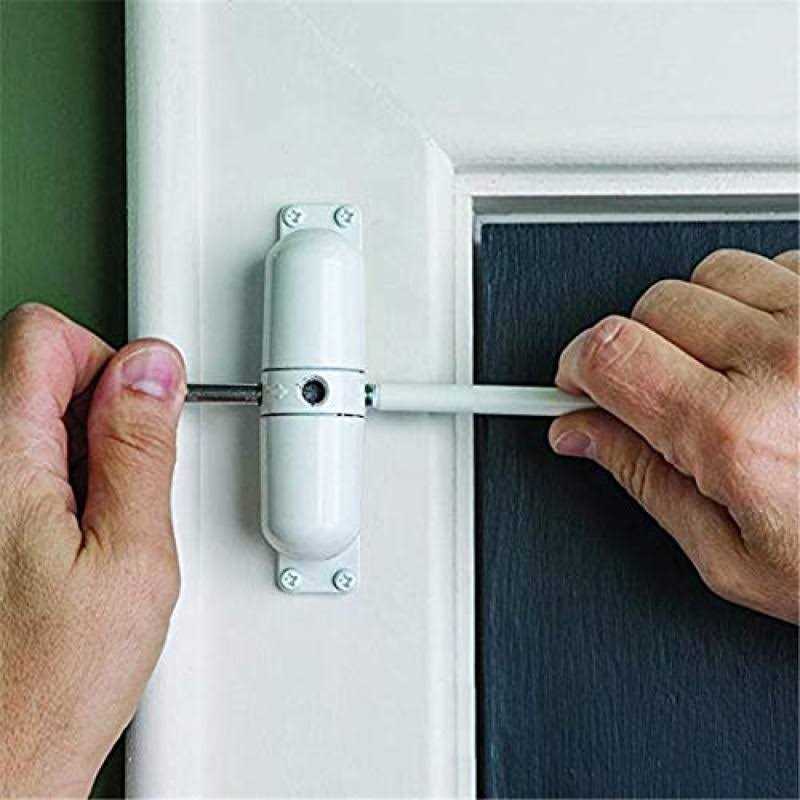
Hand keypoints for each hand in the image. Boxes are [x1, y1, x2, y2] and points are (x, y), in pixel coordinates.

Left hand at [0, 304, 185, 795]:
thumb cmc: (46, 689)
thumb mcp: (131, 562)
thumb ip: (140, 452)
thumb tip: (151, 370)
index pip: (40, 336)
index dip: (105, 364)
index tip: (134, 421)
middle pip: (28, 369)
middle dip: (93, 410)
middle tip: (117, 489)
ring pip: (25, 418)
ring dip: (75, 451)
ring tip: (92, 524)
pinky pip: (17, 467)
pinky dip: (53, 484)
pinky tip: (67, 540)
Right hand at [549, 249, 798, 623]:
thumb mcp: (734, 557)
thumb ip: (642, 479)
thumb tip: (582, 433)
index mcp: (737, 432)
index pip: (609, 352)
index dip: (576, 364)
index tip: (577, 381)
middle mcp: (788, 360)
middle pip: (654, 305)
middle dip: (641, 350)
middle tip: (668, 397)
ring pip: (713, 275)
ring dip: (706, 320)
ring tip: (739, 377)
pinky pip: (784, 264)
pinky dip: (768, 304)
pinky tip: (788, 356)